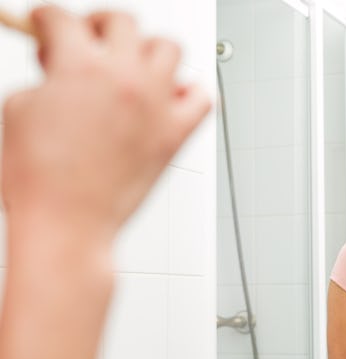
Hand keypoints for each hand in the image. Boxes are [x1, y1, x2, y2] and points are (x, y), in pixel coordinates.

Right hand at [1, 6, 210, 240]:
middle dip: (97, 23)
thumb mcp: (18, 110)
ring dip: (146, 49)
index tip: (45, 25)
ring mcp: (156, 105)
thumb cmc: (39, 179)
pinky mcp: (175, 135)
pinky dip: (190, 91)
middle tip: (86, 39)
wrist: (68, 224)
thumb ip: (45, 79)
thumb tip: (59, 70)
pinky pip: (201, 98)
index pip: (62, 19)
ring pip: (169, 48)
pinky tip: (170, 96)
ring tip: (130, 63)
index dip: (45, 18)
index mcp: (80, 67)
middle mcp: (125, 79)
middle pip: (122, 22)